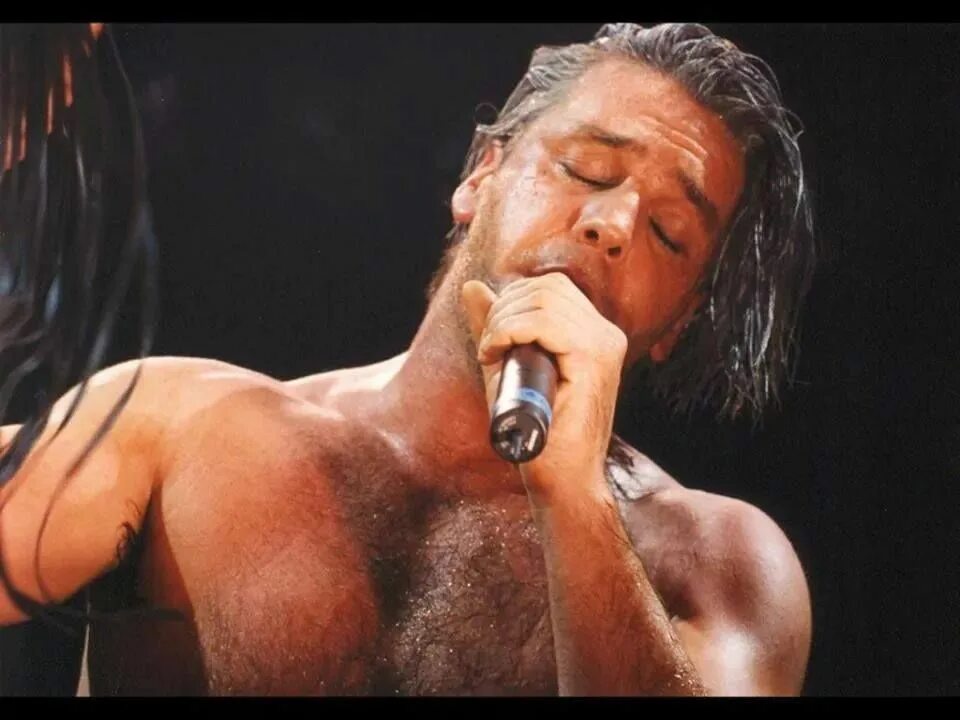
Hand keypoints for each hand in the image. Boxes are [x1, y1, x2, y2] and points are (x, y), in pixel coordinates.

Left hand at [461, 272, 627, 501]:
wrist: (564, 483)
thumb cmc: (539, 434)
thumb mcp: (508, 368)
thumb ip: (493, 327)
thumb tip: (472, 286)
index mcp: (595, 335)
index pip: (552, 287)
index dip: (511, 300)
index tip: (491, 340)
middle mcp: (606, 335)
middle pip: (547, 286)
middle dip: (504, 308)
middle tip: (488, 347)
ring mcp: (604, 346)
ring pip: (544, 298)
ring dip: (503, 320)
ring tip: (491, 353)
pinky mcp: (593, 362)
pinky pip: (545, 322)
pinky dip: (510, 330)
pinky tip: (495, 353)